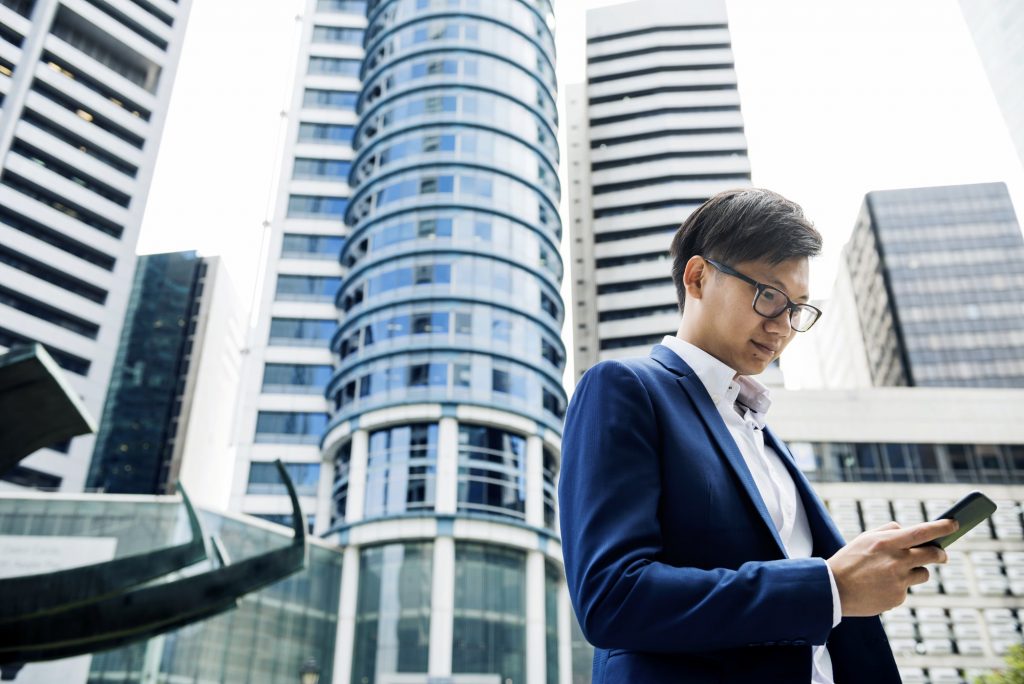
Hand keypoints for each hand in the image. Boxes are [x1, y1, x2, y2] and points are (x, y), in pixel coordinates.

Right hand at [826, 518, 957, 616]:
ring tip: (893, 573)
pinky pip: (906, 588)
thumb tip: (907, 529)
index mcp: (887, 543)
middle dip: (941, 553)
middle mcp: (897, 561)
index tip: (954, 523)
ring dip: (915, 571)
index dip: (942, 527)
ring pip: (922, 573)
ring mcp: (899, 581)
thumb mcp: (864, 539)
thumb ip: (887, 531)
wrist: (833, 590)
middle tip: (942, 554)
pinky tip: (880, 587)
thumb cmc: (848, 561)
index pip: (922, 532)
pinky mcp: (898, 598)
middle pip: (932, 555)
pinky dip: (897, 587)